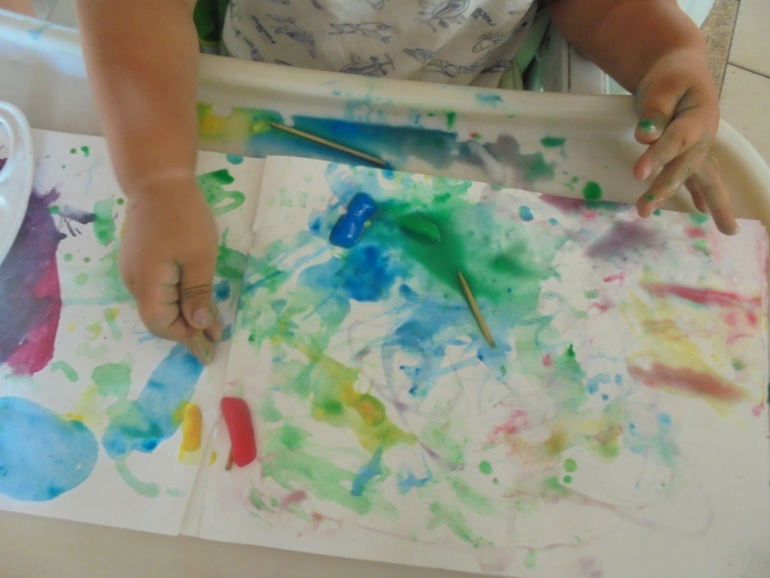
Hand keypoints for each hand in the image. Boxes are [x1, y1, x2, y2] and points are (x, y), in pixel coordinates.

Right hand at [119, 176, 222, 363]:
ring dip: (184, 316)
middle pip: (159, 319)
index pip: (163, 325)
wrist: (158, 182)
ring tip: (211, 323)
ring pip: (159, 306)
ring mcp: (134, 271)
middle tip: (217, 337)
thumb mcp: (199, 257)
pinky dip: (177, 301)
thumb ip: (198, 294)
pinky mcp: (140, 262)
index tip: (212, 345)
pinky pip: (158, 291)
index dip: (187, 337)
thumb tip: (199, 326)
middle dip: (188, 330)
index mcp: (147, 284)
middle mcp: (135, 282)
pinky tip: (195, 301)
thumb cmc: (183, 217)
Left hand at [632, 49, 738, 234]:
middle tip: (643, 208)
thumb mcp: (663, 84)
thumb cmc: (672, 77)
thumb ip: (656, 109)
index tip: (639, 173)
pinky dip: (704, 196)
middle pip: (686, 166)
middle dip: (666, 188)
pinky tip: (706, 213)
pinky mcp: (692, 153)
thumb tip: (646, 134)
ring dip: (695, 200)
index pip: (677, 139)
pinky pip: (700, 179)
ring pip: (700, 177)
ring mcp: (700, 148)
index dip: (659, 156)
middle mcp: (703, 137)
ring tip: (671, 218)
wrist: (682, 70)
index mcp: (698, 116)